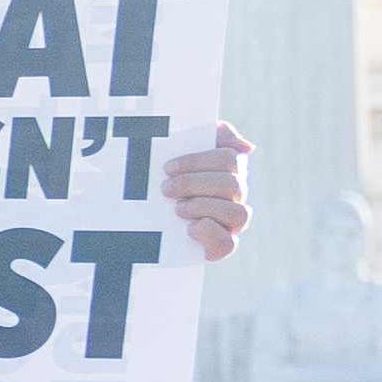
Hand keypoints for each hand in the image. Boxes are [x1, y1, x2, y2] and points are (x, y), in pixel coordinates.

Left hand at [168, 122, 252, 266]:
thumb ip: (215, 134)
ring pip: (238, 214)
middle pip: (232, 185)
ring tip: (178, 209)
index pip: (229, 158)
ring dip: (203, 207)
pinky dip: (209, 234)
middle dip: (193, 185)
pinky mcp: (219, 247)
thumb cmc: (161, 175)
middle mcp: (235, 196)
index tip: (167, 168)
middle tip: (166, 189)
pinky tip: (189, 228)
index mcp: (229, 169)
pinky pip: (228, 244)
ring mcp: (230, 223)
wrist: (135, 214)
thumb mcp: (178, 146)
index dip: (197, 162)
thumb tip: (246, 148)